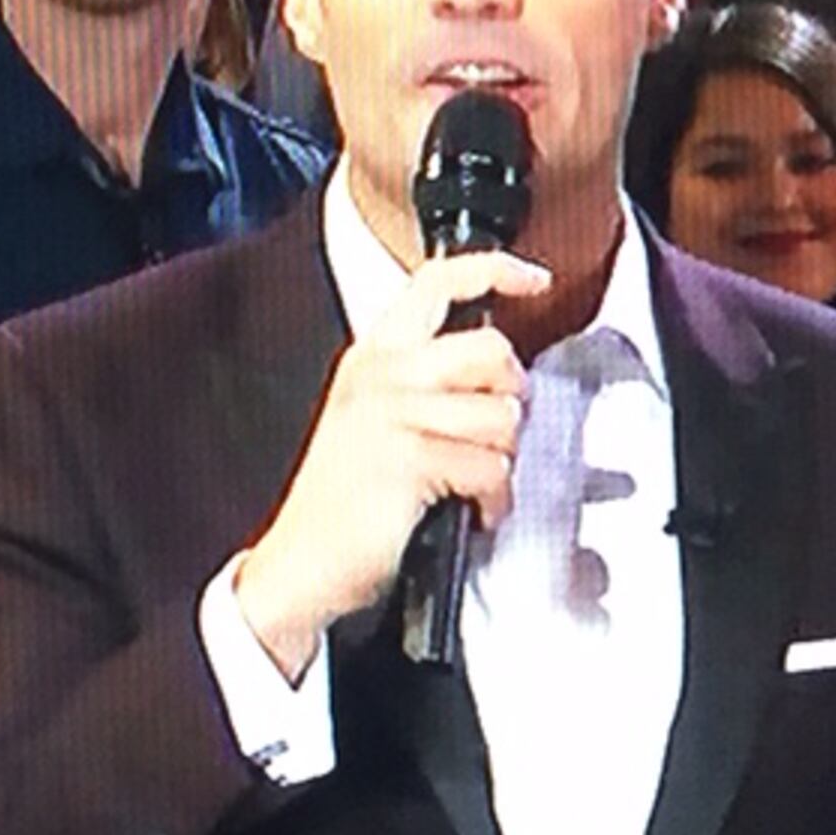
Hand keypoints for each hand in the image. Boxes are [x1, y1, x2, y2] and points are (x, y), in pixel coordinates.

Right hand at [233, 251, 552, 676]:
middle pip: (490, 350)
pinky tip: (469, 510)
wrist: (302, 564)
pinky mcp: (409, 458)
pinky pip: (491, 467)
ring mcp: (392, 413)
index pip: (436, 283)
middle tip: (494, 431)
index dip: (495, 270)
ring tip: (473, 482)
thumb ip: (425, 383)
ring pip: (500, 415)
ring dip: (501, 459)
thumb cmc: (344, 501)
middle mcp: (381, 374)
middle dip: (510, 396)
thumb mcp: (373, 419)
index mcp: (373, 356)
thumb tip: (499, 373)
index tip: (533, 278)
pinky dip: (493, 498)